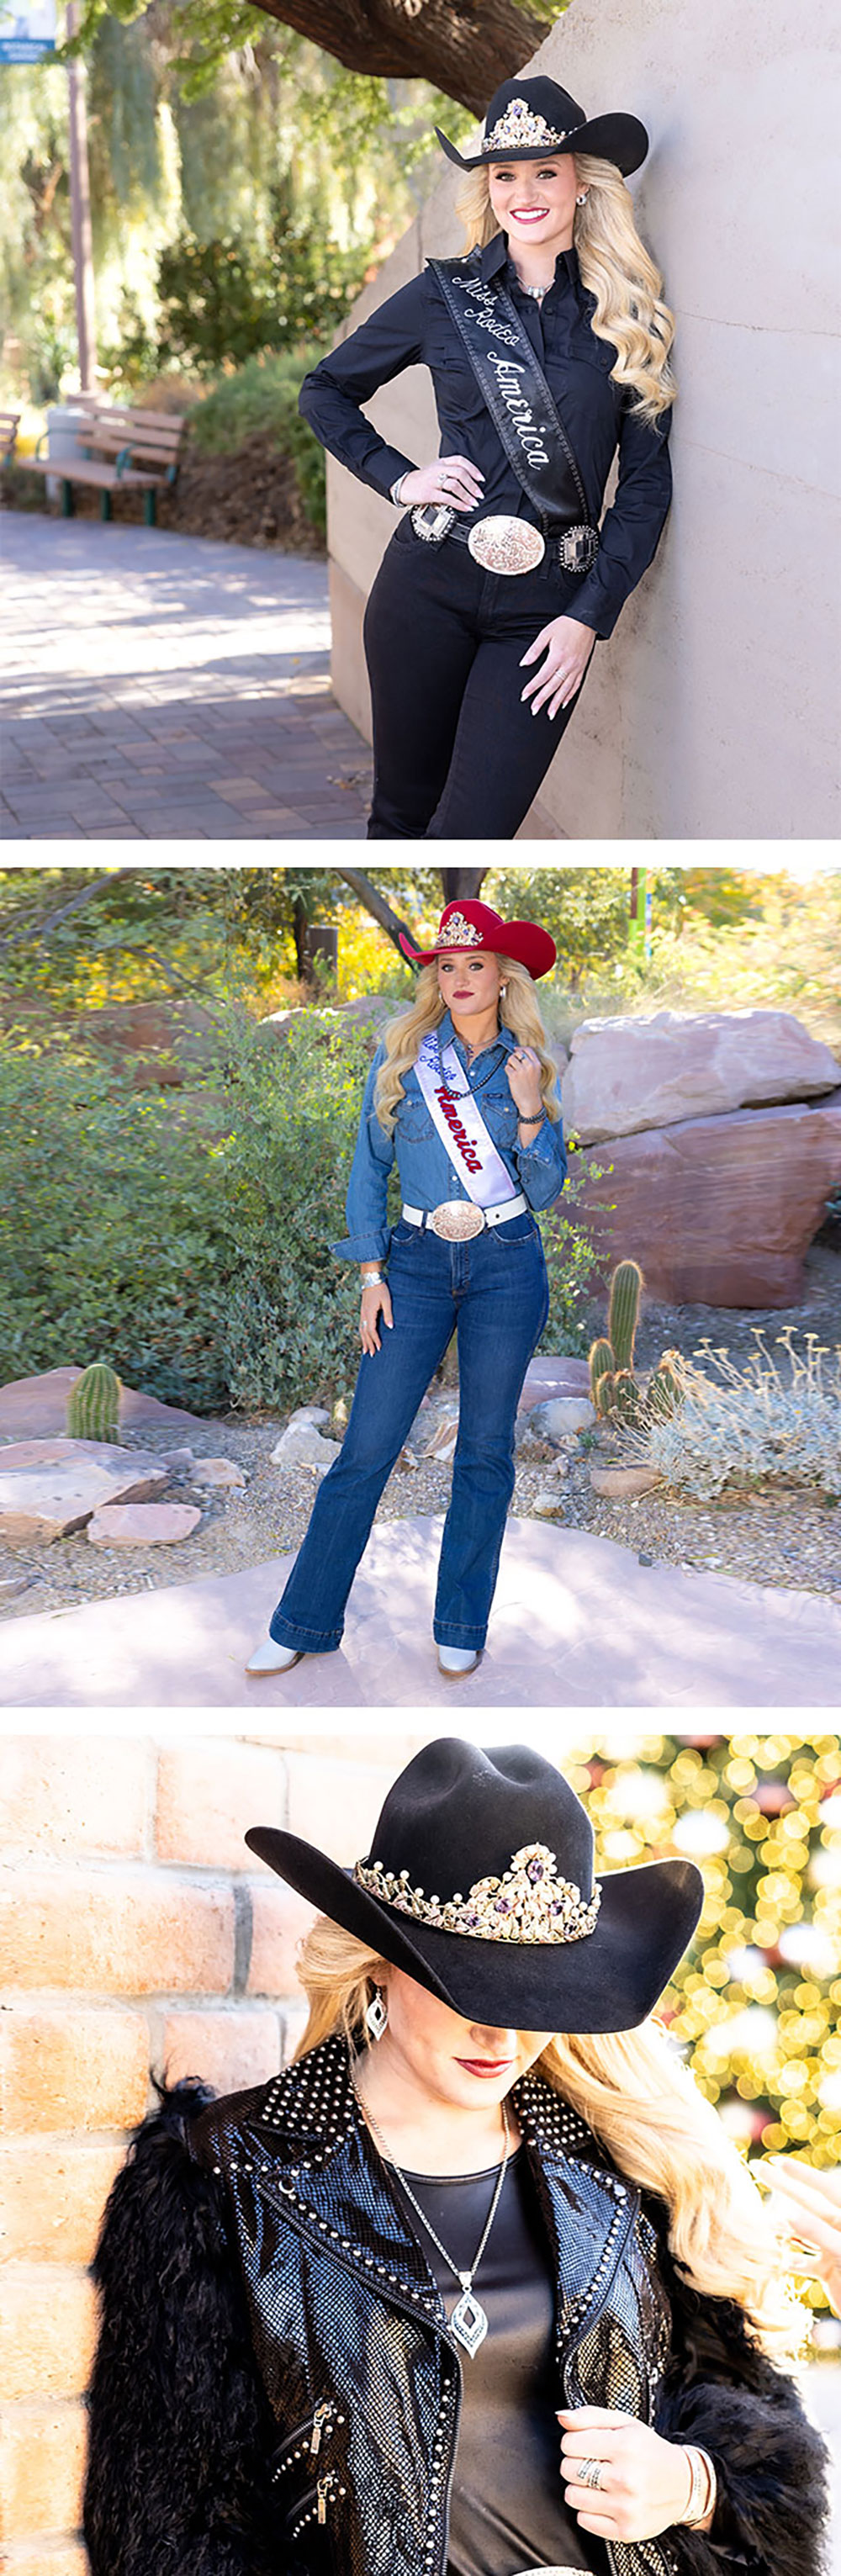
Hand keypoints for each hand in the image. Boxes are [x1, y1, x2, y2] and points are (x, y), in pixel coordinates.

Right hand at [360, 1279, 392, 1354]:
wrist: (371, 1279)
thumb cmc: (380, 1289)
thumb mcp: (387, 1301)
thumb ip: (388, 1314)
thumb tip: (390, 1327)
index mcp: (369, 1313)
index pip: (372, 1331)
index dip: (375, 1340)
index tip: (379, 1348)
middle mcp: (364, 1315)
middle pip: (365, 1333)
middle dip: (368, 1344)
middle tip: (371, 1355)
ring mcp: (362, 1313)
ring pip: (361, 1330)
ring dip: (363, 1341)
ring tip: (364, 1351)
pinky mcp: (362, 1311)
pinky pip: (361, 1326)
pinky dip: (362, 1334)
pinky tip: (363, 1338)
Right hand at [399, 454, 484, 513]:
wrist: (404, 485)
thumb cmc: (422, 480)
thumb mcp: (436, 469)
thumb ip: (450, 471)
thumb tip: (470, 481)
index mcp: (442, 462)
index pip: (461, 461)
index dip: (473, 469)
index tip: (481, 479)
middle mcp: (438, 469)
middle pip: (460, 473)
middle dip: (472, 485)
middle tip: (479, 495)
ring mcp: (433, 481)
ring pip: (455, 485)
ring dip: (467, 495)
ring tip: (473, 503)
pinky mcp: (429, 493)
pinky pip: (447, 498)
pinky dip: (459, 504)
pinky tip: (464, 508)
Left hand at [505, 1045, 542, 1120]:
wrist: (530, 1101)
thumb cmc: (531, 1086)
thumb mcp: (535, 1072)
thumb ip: (529, 1061)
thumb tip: (516, 1049)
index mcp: (537, 1064)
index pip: (528, 1049)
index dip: (520, 1049)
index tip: (516, 1050)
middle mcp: (530, 1066)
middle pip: (518, 1053)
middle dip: (514, 1058)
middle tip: (514, 1066)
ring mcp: (522, 1070)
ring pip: (511, 1059)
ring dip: (510, 1064)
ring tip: (513, 1071)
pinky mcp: (514, 1076)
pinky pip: (507, 1067)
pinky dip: (507, 1071)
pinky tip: (512, 1077)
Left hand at [520, 614, 595, 717]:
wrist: (586, 621)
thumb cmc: (566, 625)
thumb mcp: (546, 634)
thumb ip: (534, 650)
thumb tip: (523, 663)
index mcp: (557, 657)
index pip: (542, 677)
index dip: (532, 688)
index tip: (524, 696)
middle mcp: (568, 665)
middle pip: (553, 687)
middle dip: (542, 700)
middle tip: (534, 710)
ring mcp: (576, 668)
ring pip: (565, 690)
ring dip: (556, 703)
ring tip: (550, 714)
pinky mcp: (582, 668)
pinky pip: (576, 686)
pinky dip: (569, 696)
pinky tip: (564, 703)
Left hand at [557, 2406, 696, 2543]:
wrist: (684, 2485)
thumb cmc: (649, 2451)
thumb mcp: (625, 2423)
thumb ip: (590, 2416)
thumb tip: (562, 2417)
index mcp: (625, 2446)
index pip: (569, 2443)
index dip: (574, 2442)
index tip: (586, 2445)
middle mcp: (626, 2478)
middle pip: (568, 2470)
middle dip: (576, 2464)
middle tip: (595, 2464)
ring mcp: (626, 2508)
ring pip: (572, 2496)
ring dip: (580, 2488)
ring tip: (599, 2483)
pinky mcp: (626, 2531)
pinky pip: (583, 2520)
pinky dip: (589, 2511)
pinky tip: (606, 2501)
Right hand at [756, 2156, 840, 2315]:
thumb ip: (818, 2232)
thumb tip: (787, 2212)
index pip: (825, 2188)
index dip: (802, 2174)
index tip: (778, 2162)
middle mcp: (839, 2228)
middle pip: (807, 2202)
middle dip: (782, 2186)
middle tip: (756, 2166)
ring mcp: (832, 2249)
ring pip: (801, 2233)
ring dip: (779, 2227)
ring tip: (756, 2217)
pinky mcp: (827, 2271)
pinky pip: (803, 2262)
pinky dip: (788, 2261)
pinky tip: (773, 2258)